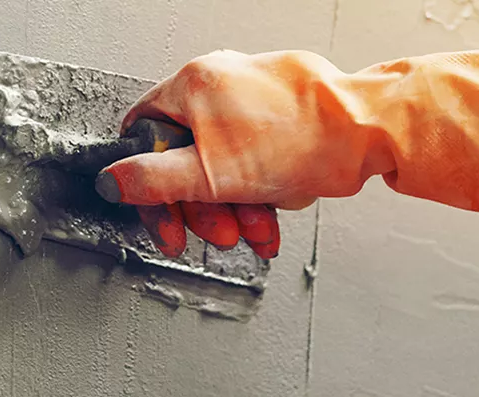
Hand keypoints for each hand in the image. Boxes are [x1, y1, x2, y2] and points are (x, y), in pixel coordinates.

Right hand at [99, 49, 348, 260]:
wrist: (367, 132)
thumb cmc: (299, 142)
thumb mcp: (206, 176)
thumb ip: (151, 181)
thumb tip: (111, 181)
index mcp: (193, 85)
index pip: (143, 135)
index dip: (146, 184)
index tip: (164, 217)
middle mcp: (222, 80)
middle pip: (188, 156)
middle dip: (205, 206)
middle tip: (218, 233)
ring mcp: (255, 94)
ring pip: (226, 162)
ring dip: (238, 207)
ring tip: (257, 229)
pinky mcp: (285, 110)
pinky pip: (257, 157)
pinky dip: (262, 190)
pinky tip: (275, 211)